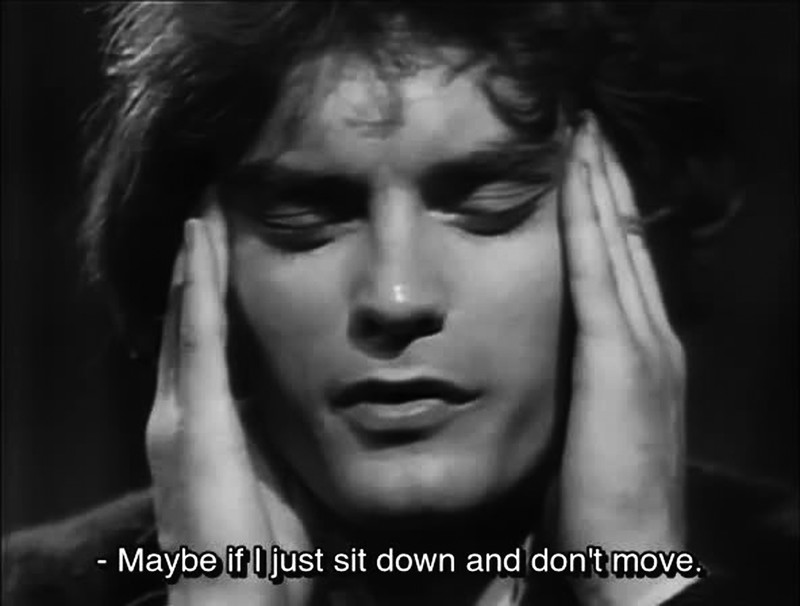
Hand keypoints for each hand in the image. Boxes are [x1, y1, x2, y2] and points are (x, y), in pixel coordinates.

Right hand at [145, 209, 311, 605]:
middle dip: (198, 262)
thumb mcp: (288, 474)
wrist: (241, 605)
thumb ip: (294, 433)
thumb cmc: (270, 552)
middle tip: (209, 207)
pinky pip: (197, 337)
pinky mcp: (191, 423)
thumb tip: (331, 401)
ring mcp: (181, 414)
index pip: (211, 338)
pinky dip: (196, 285)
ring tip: (203, 209)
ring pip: (186, 316)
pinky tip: (200, 241)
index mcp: (209, 422)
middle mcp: (184, 409)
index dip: (215, 290)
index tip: (228, 242)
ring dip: (194, 260)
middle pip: (190, 317)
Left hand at [558, 116, 690, 604]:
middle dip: (605, 179)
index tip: (579, 161)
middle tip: (584, 123)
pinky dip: (588, 221)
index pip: (618, 262)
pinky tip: (575, 177)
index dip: (602, 208)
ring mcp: (645, 345)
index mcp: (639, 352)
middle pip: (624, 239)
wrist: (633, 557)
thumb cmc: (598, 500)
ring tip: (582, 130)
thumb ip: (573, 379)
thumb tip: (540, 352)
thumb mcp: (585, 424)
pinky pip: (599, 275)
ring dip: (599, 183)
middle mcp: (651, 335)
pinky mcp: (624, 362)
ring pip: (617, 243)